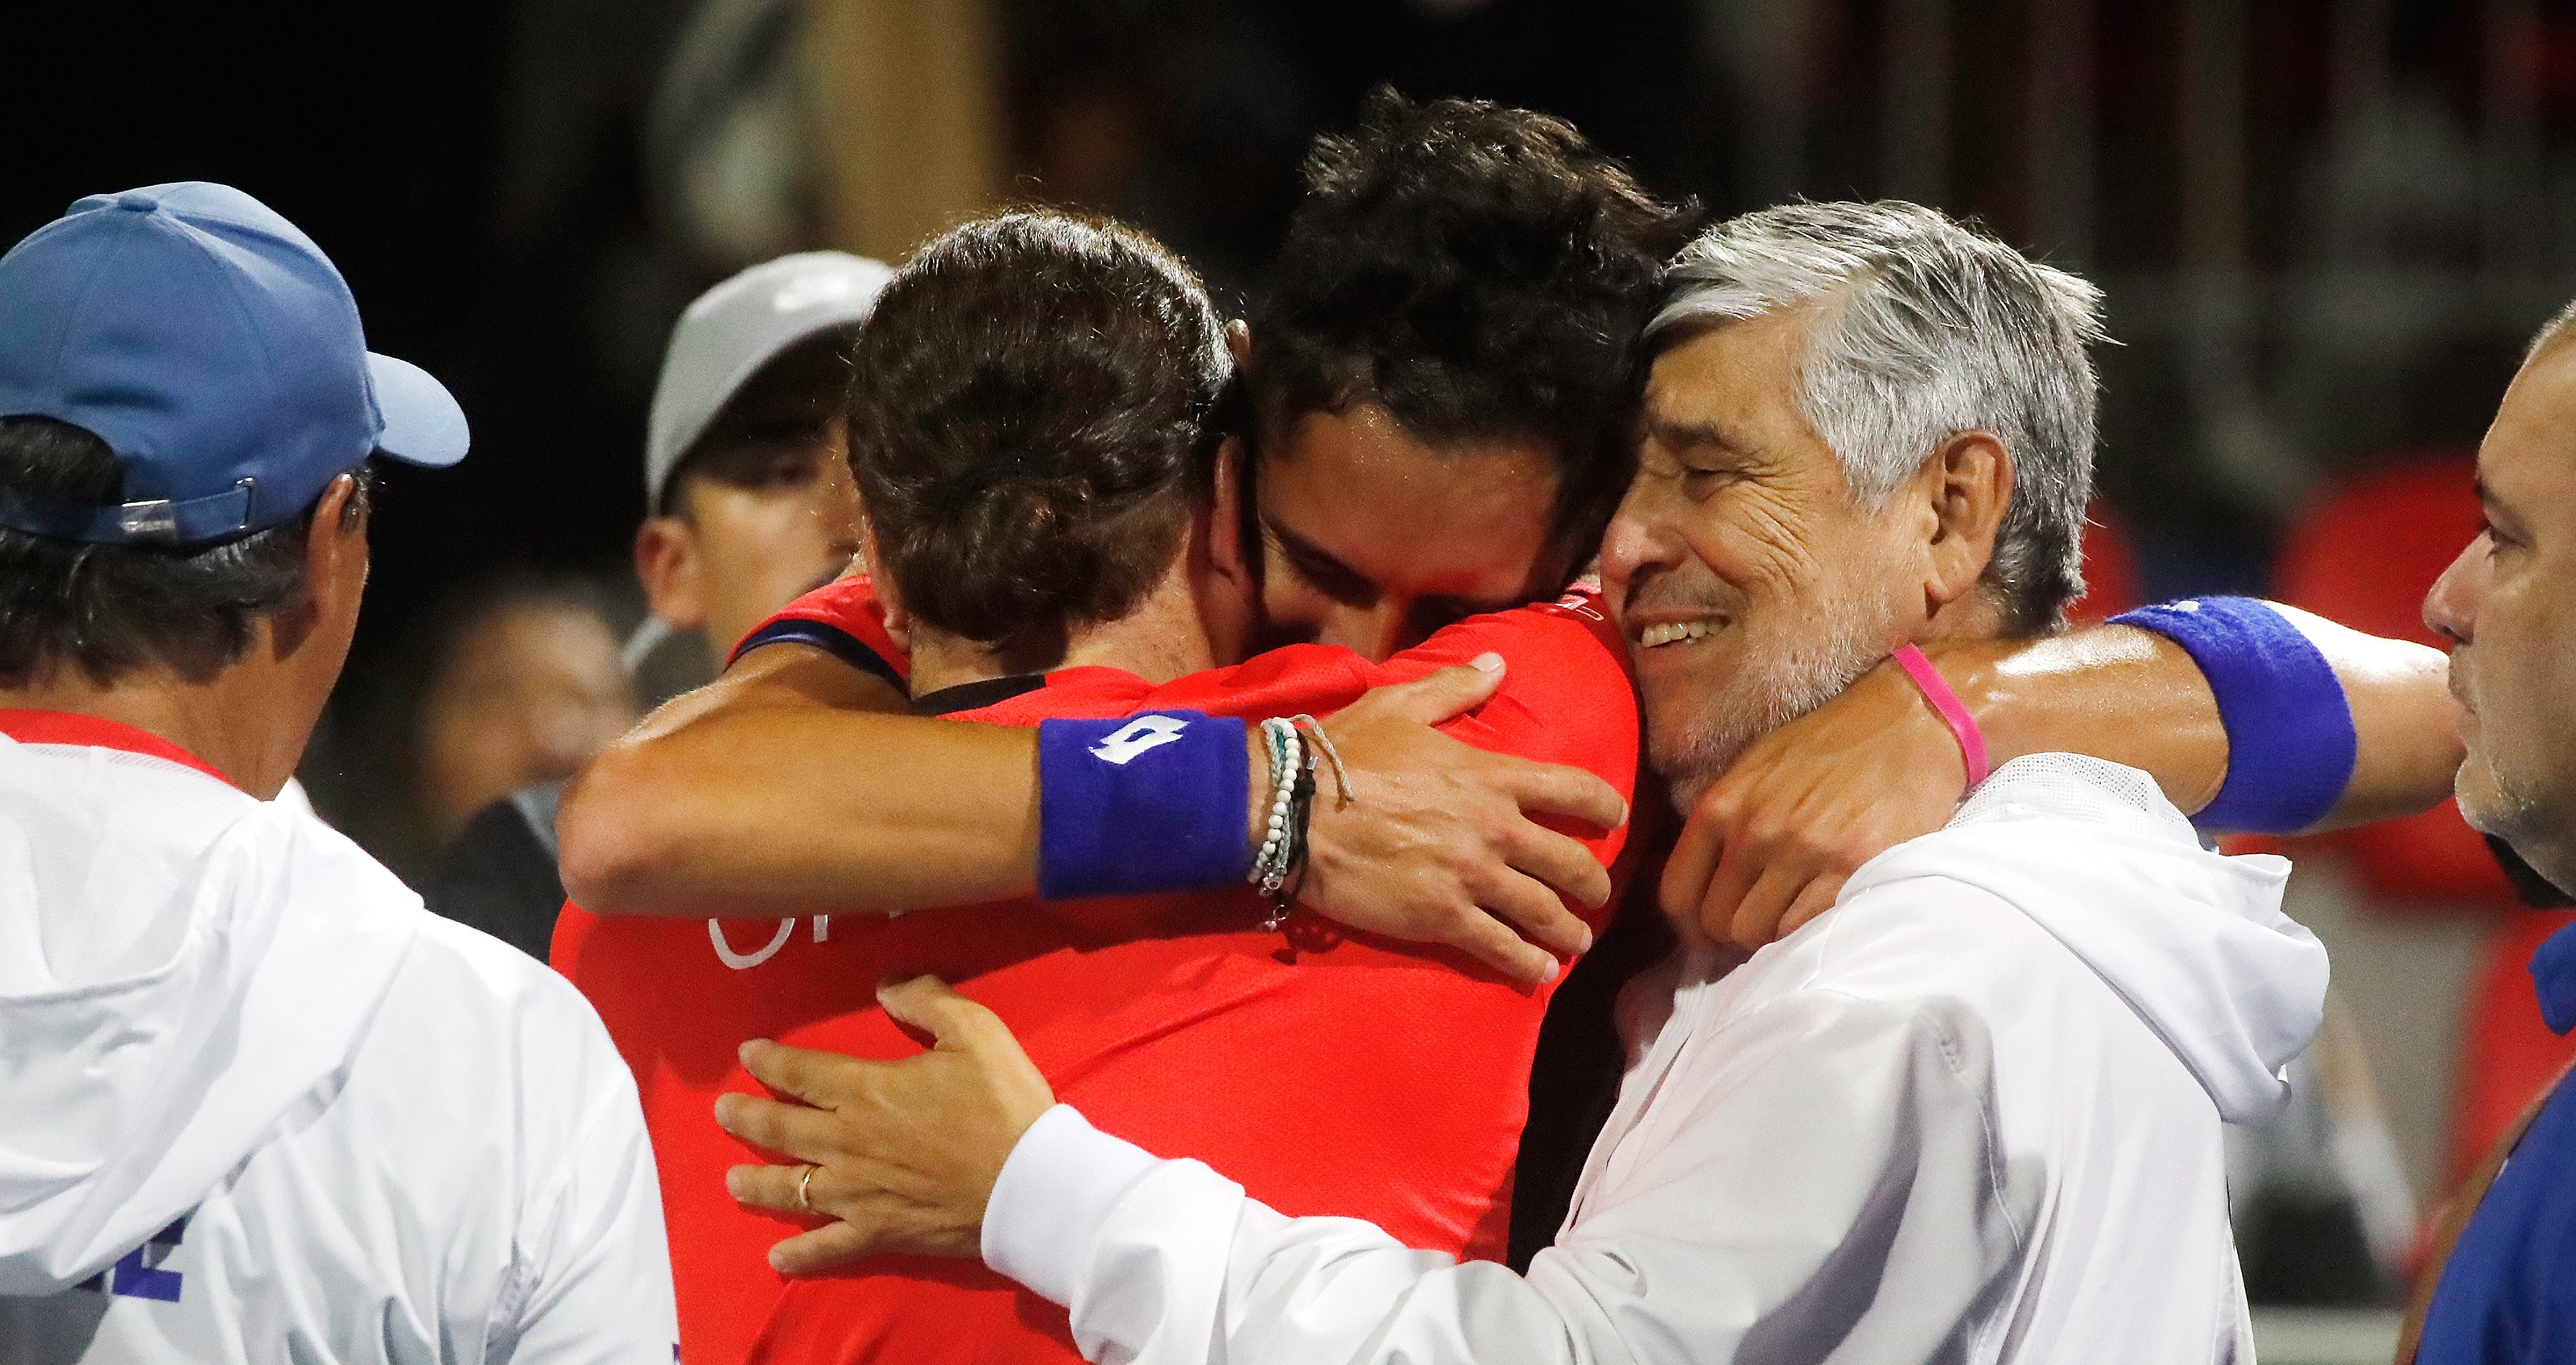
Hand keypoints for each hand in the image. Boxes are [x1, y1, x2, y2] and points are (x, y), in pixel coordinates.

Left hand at [713, 976, 1054, 1273]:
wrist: (1030, 1184)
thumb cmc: (1003, 1104)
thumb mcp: (974, 1030)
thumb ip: (926, 999)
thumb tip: (886, 984)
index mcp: (866, 1090)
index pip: (800, 1073)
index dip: (769, 1061)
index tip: (748, 1053)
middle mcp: (847, 1142)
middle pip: (780, 1130)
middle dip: (745, 1118)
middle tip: (722, 1112)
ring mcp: (857, 1193)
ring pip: (789, 1189)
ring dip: (755, 1183)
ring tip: (732, 1180)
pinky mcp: (877, 1231)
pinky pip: (827, 1246)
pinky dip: (800, 1253)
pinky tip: (777, 1258)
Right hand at [1297, 654, 1628, 985]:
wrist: (1292, 811)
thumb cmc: (1342, 755)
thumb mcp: (1399, 705)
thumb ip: (1455, 687)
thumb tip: (1497, 662)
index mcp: (1491, 776)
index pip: (1574, 788)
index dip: (1606, 806)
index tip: (1616, 819)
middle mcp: (1495, 829)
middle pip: (1570, 862)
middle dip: (1593, 882)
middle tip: (1596, 893)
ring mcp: (1472, 877)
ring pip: (1544, 911)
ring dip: (1569, 930)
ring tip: (1576, 941)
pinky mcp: (1443, 917)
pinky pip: (1502, 948)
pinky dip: (1528, 964)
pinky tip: (1540, 973)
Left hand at [1662, 652, 1969, 949]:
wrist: (1909, 723)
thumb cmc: (1831, 746)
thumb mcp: (1756, 769)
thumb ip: (1725, 824)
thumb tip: (1704, 887)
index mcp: (1724, 805)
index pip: (1677, 893)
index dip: (1688, 928)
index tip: (1706, 937)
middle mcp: (1756, 830)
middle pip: (1718, 921)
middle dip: (1734, 933)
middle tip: (1762, 923)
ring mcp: (1804, 851)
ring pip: (1758, 933)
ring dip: (1772, 934)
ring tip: (1794, 916)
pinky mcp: (1852, 867)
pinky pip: (1806, 929)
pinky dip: (1807, 933)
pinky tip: (1820, 914)